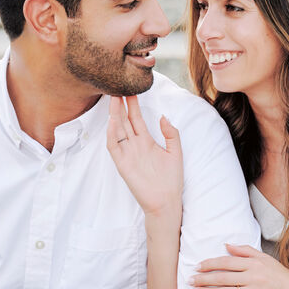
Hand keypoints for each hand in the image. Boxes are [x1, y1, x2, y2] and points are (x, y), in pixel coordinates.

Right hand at [106, 95, 182, 217]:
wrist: (167, 201)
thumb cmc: (172, 179)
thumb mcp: (176, 152)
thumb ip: (171, 133)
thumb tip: (163, 116)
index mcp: (146, 141)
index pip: (136, 118)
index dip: (133, 104)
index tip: (131, 88)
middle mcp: (135, 145)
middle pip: (124, 120)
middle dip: (121, 104)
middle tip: (117, 86)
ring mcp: (127, 154)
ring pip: (117, 130)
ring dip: (115, 115)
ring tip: (113, 98)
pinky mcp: (123, 164)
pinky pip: (114, 147)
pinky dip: (112, 135)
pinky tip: (112, 122)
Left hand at [191, 244, 288, 288]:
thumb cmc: (281, 276)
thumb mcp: (266, 259)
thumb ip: (245, 251)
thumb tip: (226, 245)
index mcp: (255, 264)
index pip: (226, 262)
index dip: (209, 264)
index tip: (197, 266)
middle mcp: (254, 278)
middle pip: (223, 278)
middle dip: (203, 279)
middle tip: (189, 280)